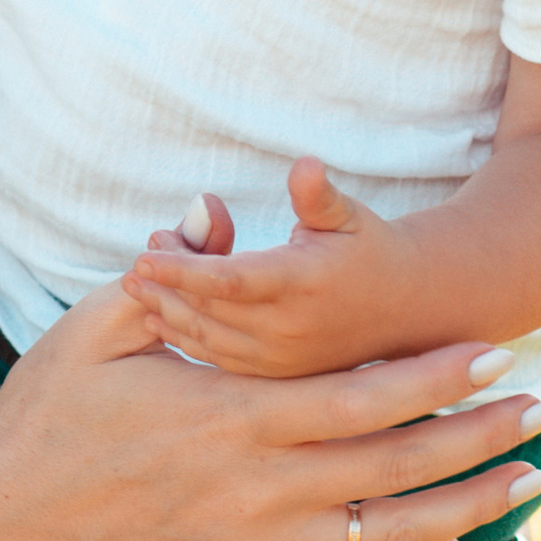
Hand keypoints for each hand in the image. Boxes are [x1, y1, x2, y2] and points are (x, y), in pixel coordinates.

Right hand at [0, 282, 540, 540]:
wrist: (10, 528)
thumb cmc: (52, 417)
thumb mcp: (96, 330)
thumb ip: (167, 276)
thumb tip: (209, 211)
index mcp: (229, 421)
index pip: (358, 399)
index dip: (432, 377)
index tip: (490, 352)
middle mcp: (257, 495)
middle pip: (397, 469)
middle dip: (477, 437)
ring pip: (390, 536)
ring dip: (467, 507)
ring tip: (526, 477)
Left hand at [124, 160, 418, 377]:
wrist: (403, 309)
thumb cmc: (367, 249)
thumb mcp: (347, 216)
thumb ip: (317, 195)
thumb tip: (304, 164)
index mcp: (302, 283)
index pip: (229, 279)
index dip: (183, 268)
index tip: (145, 253)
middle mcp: (288, 327)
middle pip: (208, 308)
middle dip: (167, 283)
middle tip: (141, 258)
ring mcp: (281, 358)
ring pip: (207, 337)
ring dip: (167, 311)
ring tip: (137, 285)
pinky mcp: (276, 375)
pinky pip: (219, 359)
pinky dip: (185, 339)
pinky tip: (158, 318)